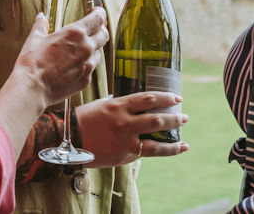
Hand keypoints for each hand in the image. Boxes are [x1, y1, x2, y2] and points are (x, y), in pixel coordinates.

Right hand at [14, 9, 107, 108]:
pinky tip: (74, 66)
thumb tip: (41, 18)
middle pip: (103, 35)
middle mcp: (86, 47)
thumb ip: (41, 26)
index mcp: (75, 33)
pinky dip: (85, 65)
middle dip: (100, 30)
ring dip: (93, 49)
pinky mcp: (85, 80)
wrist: (33, 87)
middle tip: (94, 29)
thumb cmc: (32, 62)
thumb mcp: (35, 39)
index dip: (100, 13)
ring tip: (80, 50)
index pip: (98, 19)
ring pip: (98, 53)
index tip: (98, 12)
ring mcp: (88, 65)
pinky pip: (91, 69)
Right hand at [75, 92, 189, 165]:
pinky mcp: (125, 155)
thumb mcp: (101, 105)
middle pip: (156, 117)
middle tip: (184, 116)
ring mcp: (125, 140)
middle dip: (173, 117)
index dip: (165, 97)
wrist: (69, 140)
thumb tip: (134, 100)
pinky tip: (179, 148)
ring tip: (183, 132)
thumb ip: (118, 102)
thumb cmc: (83, 119)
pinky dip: (168, 150)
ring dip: (174, 135)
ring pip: (157, 137)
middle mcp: (124, 122)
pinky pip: (150, 152)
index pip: (147, 98)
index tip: (176, 97)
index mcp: (117, 105)